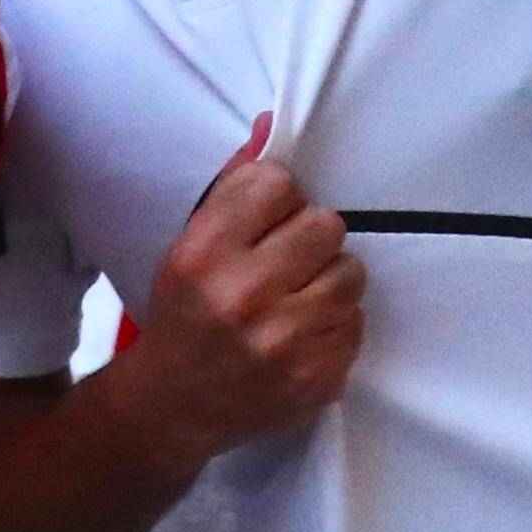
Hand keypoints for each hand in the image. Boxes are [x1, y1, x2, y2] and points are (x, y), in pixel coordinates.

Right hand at [122, 124, 364, 461]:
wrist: (174, 405)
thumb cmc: (183, 314)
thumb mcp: (189, 246)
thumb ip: (233, 186)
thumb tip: (271, 125)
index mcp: (203, 255)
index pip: (277, 184)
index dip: (275, 201)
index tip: (261, 224)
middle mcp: (244, 297)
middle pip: (326, 224)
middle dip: (309, 240)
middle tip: (285, 263)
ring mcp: (286, 344)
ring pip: (352, 273)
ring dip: (328, 280)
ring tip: (296, 299)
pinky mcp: (318, 379)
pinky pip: (357, 322)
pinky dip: (334, 325)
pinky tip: (300, 335)